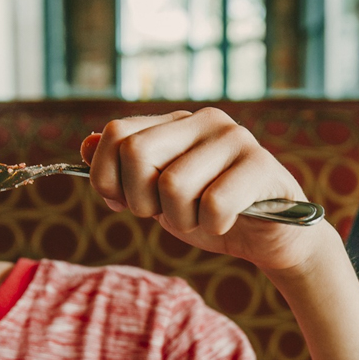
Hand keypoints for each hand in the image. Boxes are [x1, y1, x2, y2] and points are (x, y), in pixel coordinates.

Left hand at [84, 108, 323, 273]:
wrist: (274, 239)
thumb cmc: (212, 216)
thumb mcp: (159, 198)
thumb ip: (124, 173)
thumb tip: (84, 146)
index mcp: (175, 123)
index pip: (116, 134)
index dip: (107, 178)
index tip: (126, 204)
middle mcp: (203, 120)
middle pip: (136, 153)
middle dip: (141, 200)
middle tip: (165, 215)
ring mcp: (234, 138)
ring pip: (173, 185)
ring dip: (181, 220)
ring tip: (200, 220)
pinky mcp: (260, 165)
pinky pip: (213, 203)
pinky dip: (213, 226)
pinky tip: (227, 223)